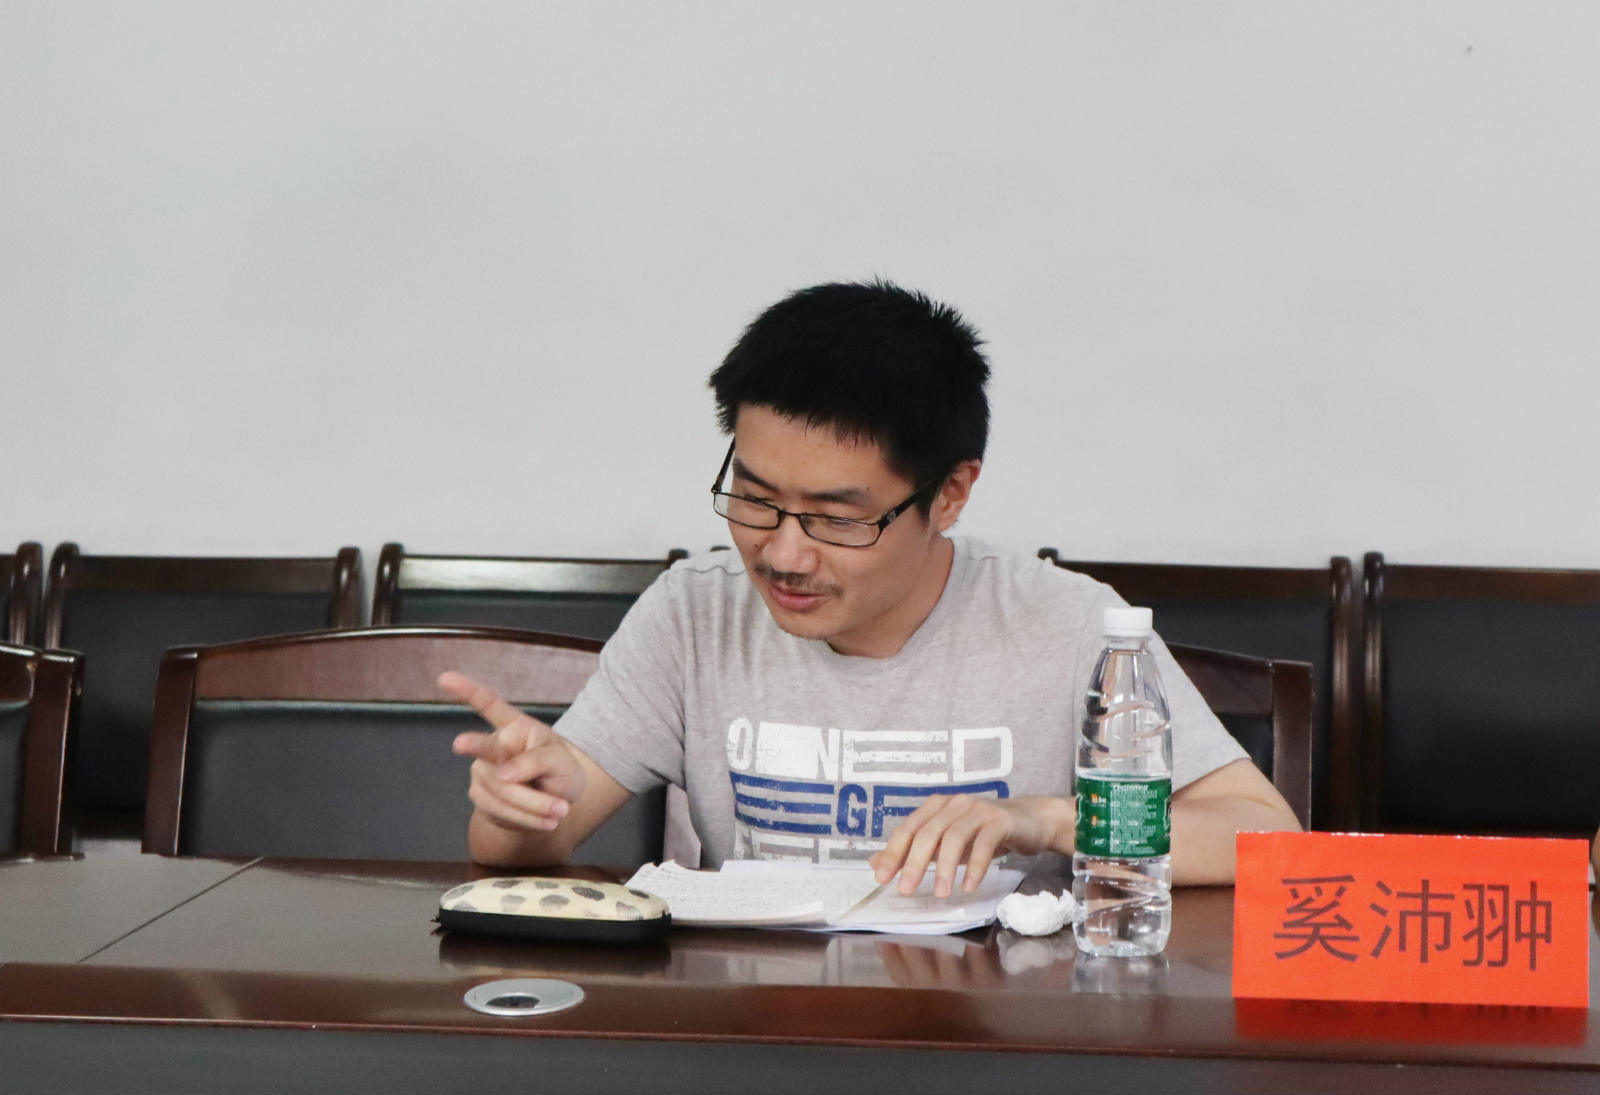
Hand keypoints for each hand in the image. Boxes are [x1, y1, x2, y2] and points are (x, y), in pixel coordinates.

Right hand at [441, 671, 587, 833]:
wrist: (555, 806)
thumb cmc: (560, 773)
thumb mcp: (562, 762)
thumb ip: (538, 761)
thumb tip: (504, 774)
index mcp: (516, 727)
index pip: (489, 704)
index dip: (467, 691)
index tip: (445, 678)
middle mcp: (494, 745)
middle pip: (487, 750)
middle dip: (475, 746)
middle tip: (460, 743)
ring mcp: (482, 771)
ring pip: (501, 790)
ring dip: (534, 805)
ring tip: (560, 811)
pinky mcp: (480, 797)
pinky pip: (500, 810)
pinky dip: (527, 818)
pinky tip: (547, 821)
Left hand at [868, 795, 1069, 897]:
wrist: (1031, 821)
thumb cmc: (984, 833)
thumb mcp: (946, 842)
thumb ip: (915, 851)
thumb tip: (877, 864)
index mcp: (937, 806)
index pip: (908, 828)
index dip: (893, 852)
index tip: (882, 879)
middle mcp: (954, 803)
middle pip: (928, 832)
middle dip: (915, 863)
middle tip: (906, 891)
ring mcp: (978, 809)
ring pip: (954, 837)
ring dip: (945, 868)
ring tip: (941, 895)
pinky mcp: (1000, 820)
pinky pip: (984, 844)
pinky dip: (975, 867)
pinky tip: (969, 886)